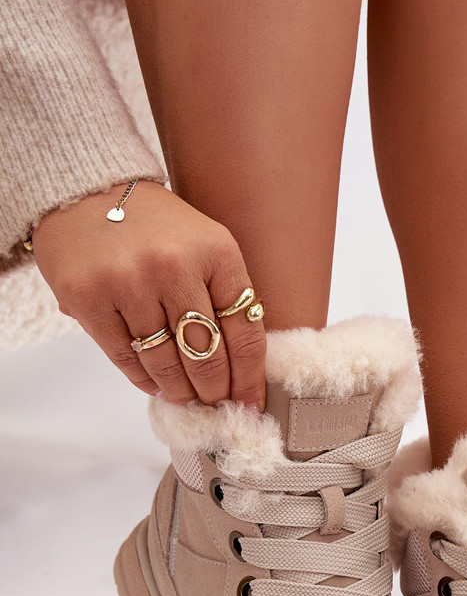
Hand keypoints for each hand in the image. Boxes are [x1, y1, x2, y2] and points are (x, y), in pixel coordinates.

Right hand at [31, 180, 265, 408]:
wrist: (87, 190)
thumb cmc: (155, 226)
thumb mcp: (205, 245)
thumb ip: (224, 296)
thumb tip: (241, 368)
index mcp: (216, 251)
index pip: (245, 332)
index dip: (249, 376)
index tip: (250, 401)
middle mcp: (173, 266)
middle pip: (206, 355)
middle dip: (215, 391)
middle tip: (217, 405)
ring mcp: (128, 282)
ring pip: (164, 363)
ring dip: (180, 391)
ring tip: (187, 398)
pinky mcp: (87, 298)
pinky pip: (124, 357)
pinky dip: (144, 379)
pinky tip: (155, 385)